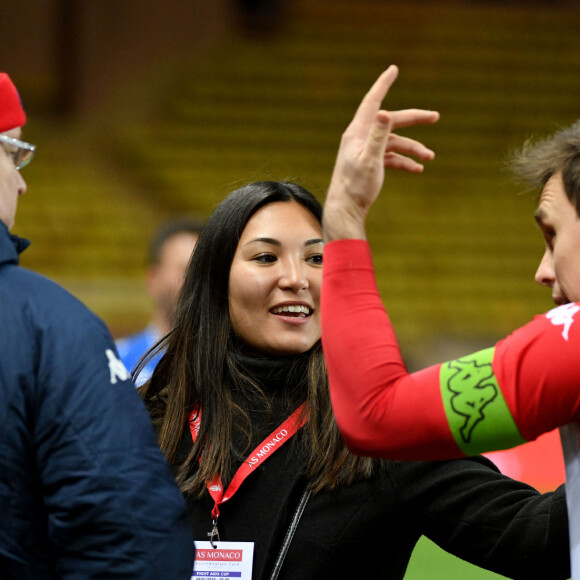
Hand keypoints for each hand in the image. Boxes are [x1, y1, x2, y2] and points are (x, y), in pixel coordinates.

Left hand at [324, 65, 438, 240]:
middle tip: (435, 116)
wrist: (346, 209)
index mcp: (357, 133)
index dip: (383, 84)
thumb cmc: (355, 186)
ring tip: (430, 157)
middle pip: (390, 122)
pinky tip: (417, 169)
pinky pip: (391, 157)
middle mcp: (361, 138)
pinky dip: (404, 161)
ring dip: (413, 148)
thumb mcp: (370, 160)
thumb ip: (378, 136)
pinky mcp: (370, 164)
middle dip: (413, 119)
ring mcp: (366, 151)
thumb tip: (383, 112)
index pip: (372, 102)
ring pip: (394, 142)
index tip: (393, 69)